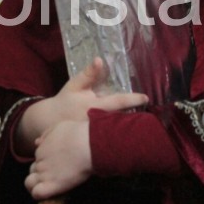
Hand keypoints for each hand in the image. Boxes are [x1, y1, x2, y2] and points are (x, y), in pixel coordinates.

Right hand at [16, 58, 147, 155]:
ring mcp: (96, 135)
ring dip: (131, 128)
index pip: (118, 102)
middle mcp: (96, 122)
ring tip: (146, 126)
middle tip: (153, 117)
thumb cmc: (65, 101)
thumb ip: (88, 74)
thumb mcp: (74, 85)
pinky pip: (111, 140)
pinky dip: (121, 137)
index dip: (133, 99)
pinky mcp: (95, 144)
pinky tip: (131, 136)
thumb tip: (100, 60)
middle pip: (122, 120)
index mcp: (93, 107)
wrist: (49, 122)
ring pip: (118, 132)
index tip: (146, 98)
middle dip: (137, 118)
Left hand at [25, 119, 91, 198]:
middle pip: (32, 170)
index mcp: (41, 148)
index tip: (55, 164)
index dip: (45, 162)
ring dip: (35, 185)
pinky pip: (37, 193)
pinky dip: (39, 194)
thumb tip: (36, 142)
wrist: (87, 145)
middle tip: (55, 176)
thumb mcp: (59, 127)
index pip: (37, 158)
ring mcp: (45, 174)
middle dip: (40, 173)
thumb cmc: (78, 134)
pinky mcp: (53, 185)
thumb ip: (47, 134)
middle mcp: (40, 161)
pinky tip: (49, 193)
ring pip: (29, 183)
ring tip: (48, 188)